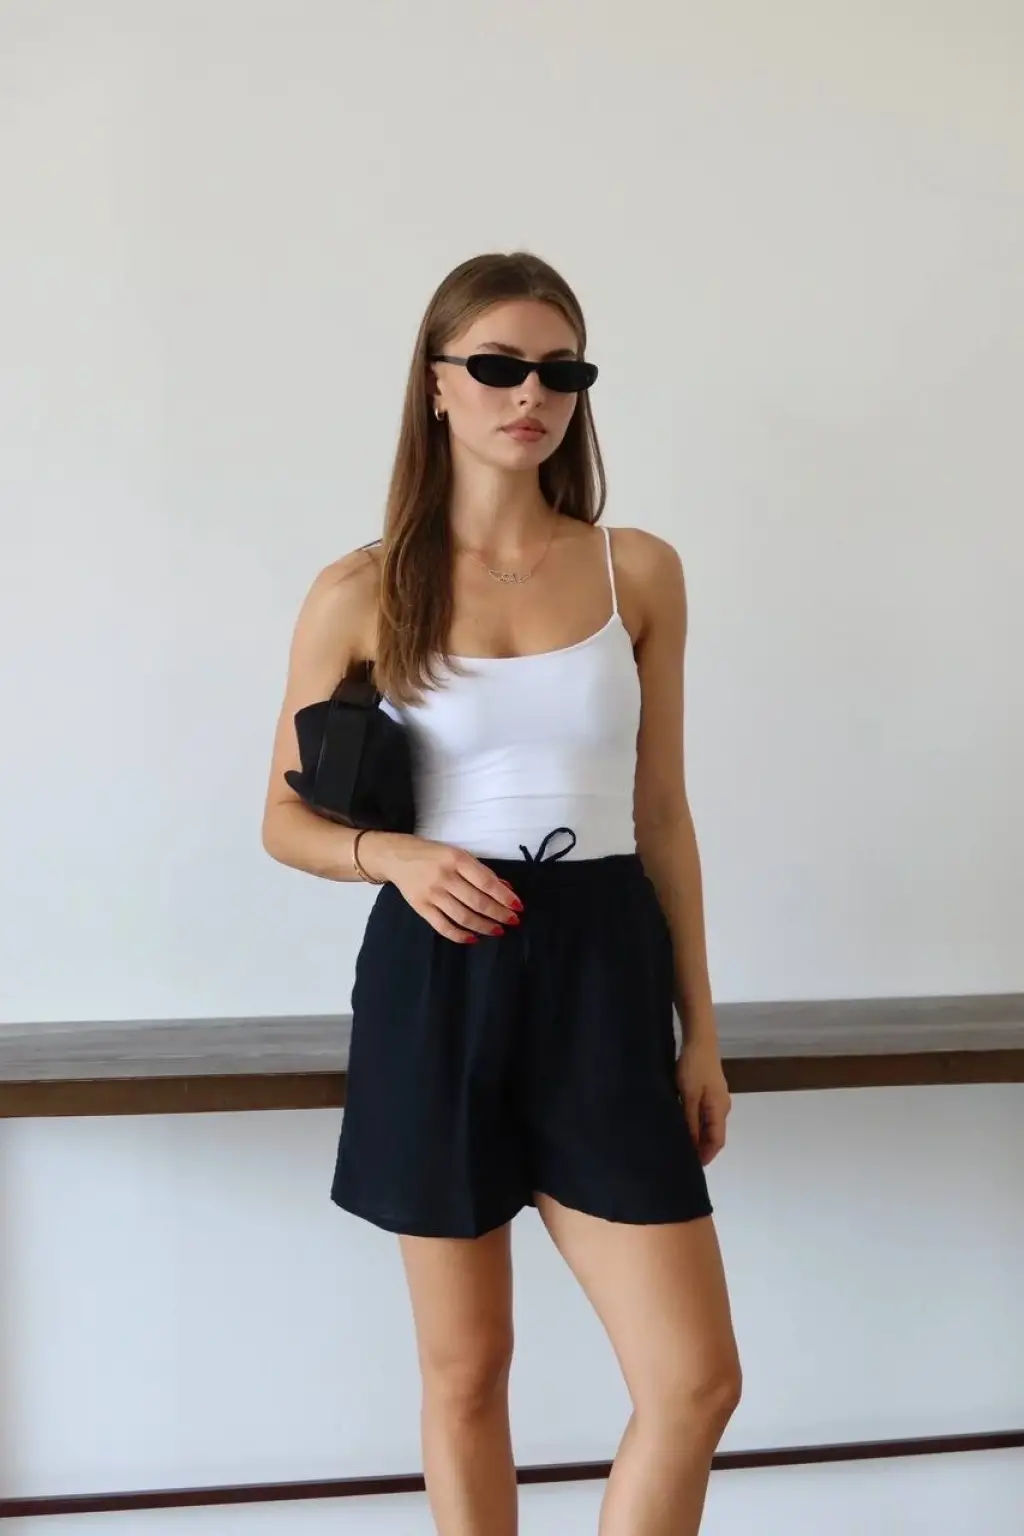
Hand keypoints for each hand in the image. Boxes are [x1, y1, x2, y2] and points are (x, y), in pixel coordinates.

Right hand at [358, 833, 522, 943]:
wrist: (397, 856)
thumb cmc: (433, 854)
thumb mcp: (458, 854)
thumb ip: (481, 872)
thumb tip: (506, 889)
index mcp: (456, 859)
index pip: (486, 882)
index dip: (504, 897)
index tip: (518, 907)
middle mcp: (444, 876)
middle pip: (477, 902)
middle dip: (499, 914)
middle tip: (512, 922)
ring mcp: (431, 893)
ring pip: (463, 916)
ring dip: (484, 926)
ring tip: (497, 930)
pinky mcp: (421, 907)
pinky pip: (443, 926)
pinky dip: (460, 935)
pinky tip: (474, 938)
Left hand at [675, 1037, 730, 1164]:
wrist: (699, 1039)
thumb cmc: (693, 1068)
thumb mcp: (688, 1095)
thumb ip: (690, 1120)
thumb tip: (691, 1145)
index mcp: (719, 1110)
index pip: (716, 1142)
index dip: (706, 1156)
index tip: (692, 1168)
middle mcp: (722, 1107)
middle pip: (714, 1134)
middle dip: (701, 1149)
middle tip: (683, 1158)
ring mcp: (717, 1098)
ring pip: (709, 1124)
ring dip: (698, 1136)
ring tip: (680, 1144)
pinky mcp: (710, 1090)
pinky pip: (705, 1114)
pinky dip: (696, 1123)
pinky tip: (683, 1123)